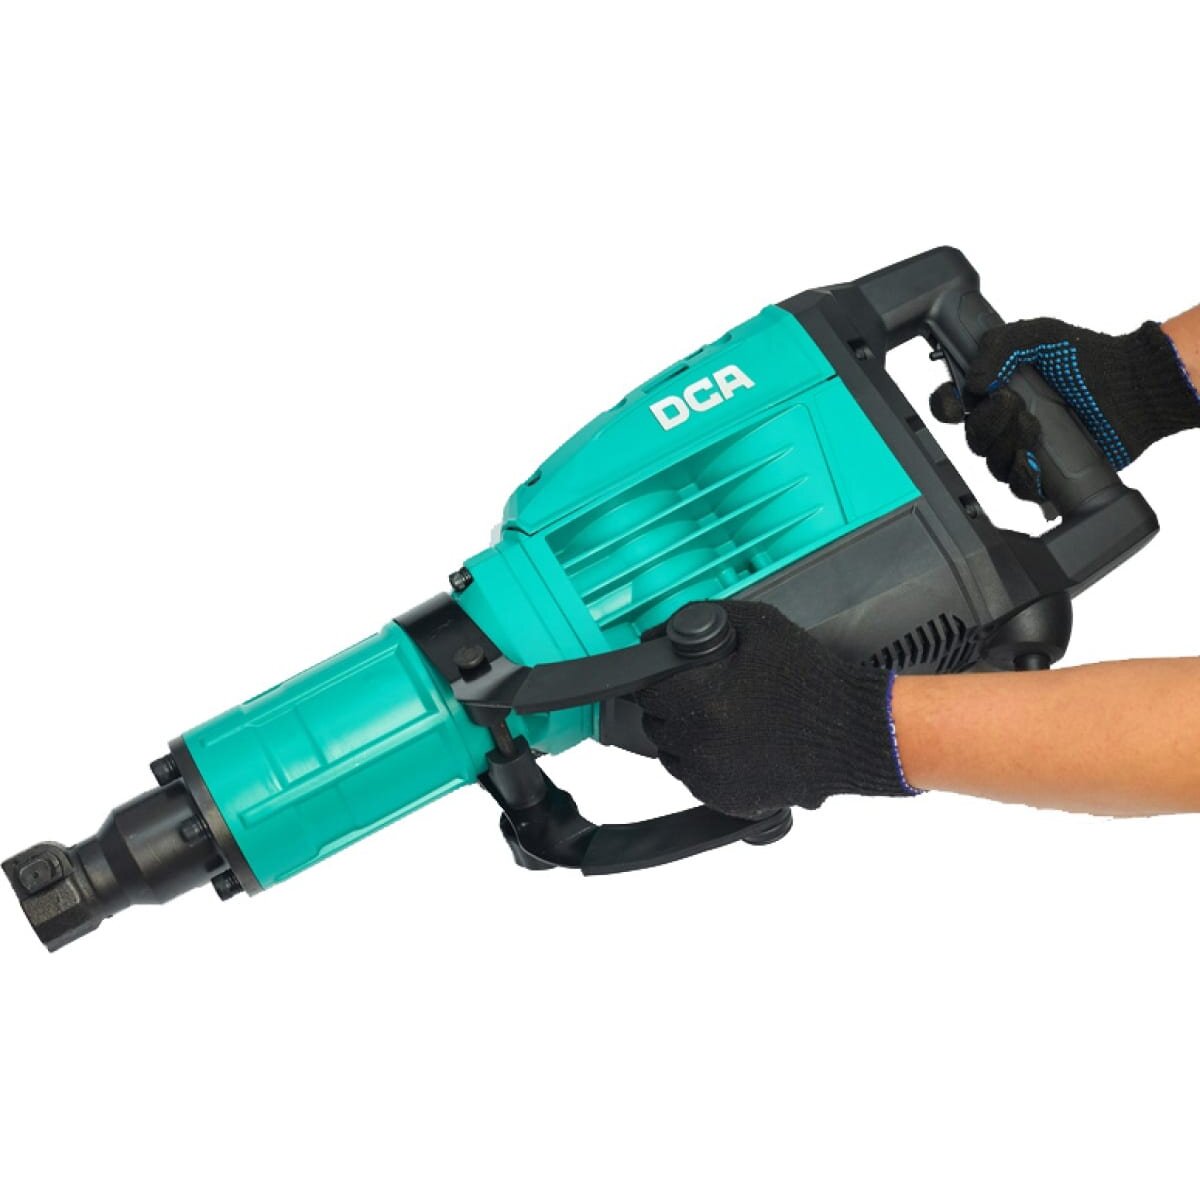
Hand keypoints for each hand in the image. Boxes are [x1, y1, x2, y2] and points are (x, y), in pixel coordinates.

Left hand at [636, 601, 918, 818]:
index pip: (646, 690)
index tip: (674, 676)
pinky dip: (706, 763)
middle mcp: (702, 743)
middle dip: (673, 705)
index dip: (658, 678)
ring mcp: (713, 777)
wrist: (854, 732)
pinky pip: (695, 779)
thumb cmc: (812, 681)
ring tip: (725, 718)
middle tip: (707, 693)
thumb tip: (662, 635)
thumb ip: (703, 620)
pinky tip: (736, 743)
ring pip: (671, 754)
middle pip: (655, 723)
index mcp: (703, 699)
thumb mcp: (760, 625)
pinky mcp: (726, 800)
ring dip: (686, 736)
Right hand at [930, 318, 1199, 500]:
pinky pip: (1017, 487)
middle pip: (972, 437)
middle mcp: (1005, 422)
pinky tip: (1031, 461)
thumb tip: (972, 381)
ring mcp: (1023, 449)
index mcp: (995, 389)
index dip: (945, 405)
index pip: (953, 403)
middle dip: (986, 422)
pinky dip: (1020, 477)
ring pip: (992, 464)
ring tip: (1035, 425)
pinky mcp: (1044, 473)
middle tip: (1013, 403)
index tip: (957, 401)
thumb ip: (1002, 345)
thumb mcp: (1043, 336)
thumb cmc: (1092, 360)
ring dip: (1006, 446)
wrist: (1133, 390)